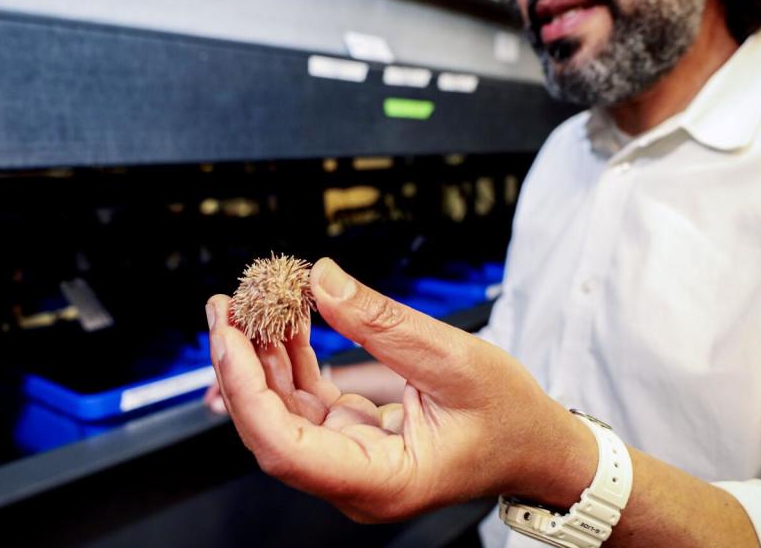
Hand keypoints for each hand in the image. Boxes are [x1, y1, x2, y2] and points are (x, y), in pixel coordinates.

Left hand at [206, 257, 596, 521]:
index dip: (248, 389)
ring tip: (250, 303)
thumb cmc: (509, 417)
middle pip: (272, 429)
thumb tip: (322, 279)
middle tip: (226, 306)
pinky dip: (294, 360)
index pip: (285, 447)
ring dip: (263, 358)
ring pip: (284, 412)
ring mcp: (352, 460)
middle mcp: (356, 480)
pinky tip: (288, 321)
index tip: (230, 336)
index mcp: (381, 480)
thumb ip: (382, 323)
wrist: (535, 445)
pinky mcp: (355, 438)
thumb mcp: (453, 360)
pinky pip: (308, 401)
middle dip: (242, 366)